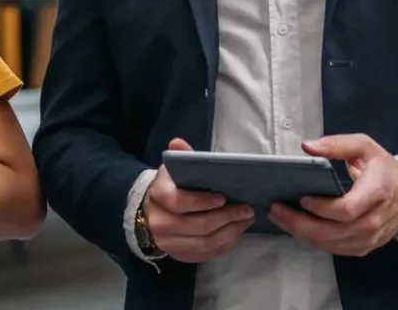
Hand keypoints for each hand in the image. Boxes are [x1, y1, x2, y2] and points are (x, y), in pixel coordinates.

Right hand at [141, 138, 254, 262]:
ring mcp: (169, 243)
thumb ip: (180, 156)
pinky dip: (224, 244)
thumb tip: (177, 143)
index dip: (204, 201)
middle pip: (198, 226)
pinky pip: (205, 254)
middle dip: (226, 218)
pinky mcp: (179, 255)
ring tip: (246, 220)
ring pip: (204, 243)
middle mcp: (160, 223)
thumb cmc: (170, 187)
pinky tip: (236, 232)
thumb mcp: (173, 169)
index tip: (223, 197)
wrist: (151, 212)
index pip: (181, 203)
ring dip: (230, 232)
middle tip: (246, 209)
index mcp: (159, 197)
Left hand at [268, 134, 397, 256]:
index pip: (347, 210)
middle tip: (277, 210)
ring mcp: (369, 238)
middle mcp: (374, 221)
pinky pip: (335, 249)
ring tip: (281, 218)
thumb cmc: (383, 169)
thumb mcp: (364, 147)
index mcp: (376, 193)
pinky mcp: (363, 247)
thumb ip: (336, 145)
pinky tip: (298, 228)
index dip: (322, 208)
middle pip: (334, 232)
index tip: (302, 198)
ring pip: (331, 244)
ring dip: (302, 234)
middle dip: (301, 224)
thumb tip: (307, 147)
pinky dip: (314, 241)